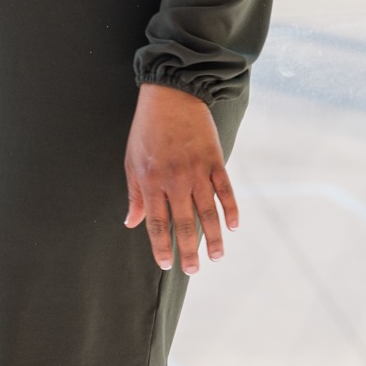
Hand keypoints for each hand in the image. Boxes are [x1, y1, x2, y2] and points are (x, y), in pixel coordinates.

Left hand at [124, 83, 238, 273]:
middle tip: (193, 271)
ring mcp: (196, 170)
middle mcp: (174, 179)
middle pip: (183, 222)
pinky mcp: (214, 160)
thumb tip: (131, 222)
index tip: (166, 264)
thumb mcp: (132, 160)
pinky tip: (233, 226)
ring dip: (213, 237)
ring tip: (216, 257)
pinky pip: (225, 190)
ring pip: (207, 212)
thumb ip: (135, 194)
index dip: (161, 246)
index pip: (157, 222)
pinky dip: (231, 209)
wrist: (171, 95)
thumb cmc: (147, 129)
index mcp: (151, 180)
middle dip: (188, 250)